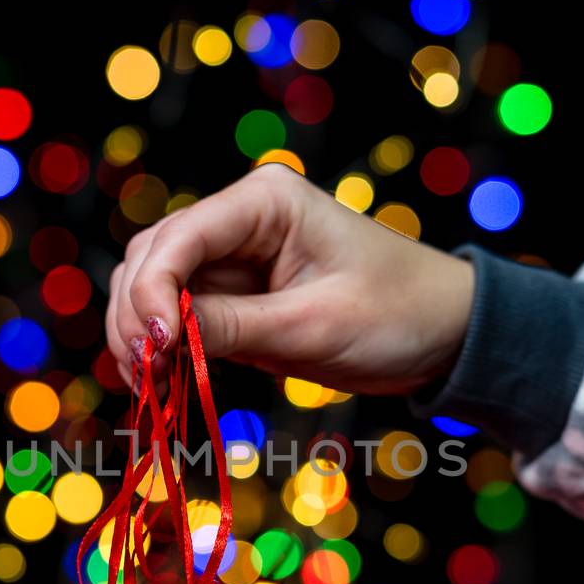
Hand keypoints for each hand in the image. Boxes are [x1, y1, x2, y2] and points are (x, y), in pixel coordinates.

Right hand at [106, 165, 474, 395]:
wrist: (446, 335)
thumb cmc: (399, 316)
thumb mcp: (313, 326)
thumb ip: (232, 328)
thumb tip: (157, 338)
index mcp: (265, 201)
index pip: (181, 238)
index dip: (152, 291)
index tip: (154, 347)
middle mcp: (241, 219)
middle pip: (153, 257)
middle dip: (136, 314)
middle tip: (143, 374)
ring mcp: (235, 257)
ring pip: (154, 285)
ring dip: (140, 331)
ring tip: (148, 382)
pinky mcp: (237, 296)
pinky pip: (179, 315)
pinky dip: (161, 345)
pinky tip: (156, 379)